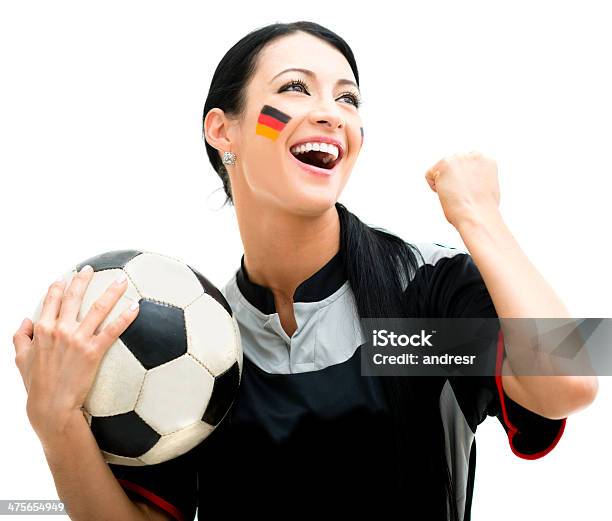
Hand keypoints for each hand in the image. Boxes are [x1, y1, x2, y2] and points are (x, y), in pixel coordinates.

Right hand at [12, 266, 139, 442]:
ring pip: (98, 308)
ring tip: (122, 280)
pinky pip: (113, 329)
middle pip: (74, 296)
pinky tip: (136, 307)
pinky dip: (126, 317)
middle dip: (83, 279)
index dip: (59, 286)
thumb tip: (26, 320)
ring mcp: (78, 339)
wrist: (51, 406)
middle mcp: (60, 329)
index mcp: (43, 329)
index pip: (52, 300)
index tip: (65, 277)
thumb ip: (20, 337)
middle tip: (91, 268)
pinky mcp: (93, 351)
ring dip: (111, 291)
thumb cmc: (36, 384)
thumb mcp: (20, 359)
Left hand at [424, 151, 499, 227]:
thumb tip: (469, 182)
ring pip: (441, 169)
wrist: (476, 216)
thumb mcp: (488, 190)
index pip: (467, 165)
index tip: (467, 192)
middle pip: (453, 165)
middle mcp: (474, 156)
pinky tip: (445, 194)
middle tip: (460, 195)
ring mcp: (459, 158)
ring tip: (454, 195)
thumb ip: (479, 180)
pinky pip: (429, 174)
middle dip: (453, 179)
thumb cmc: (482, 211)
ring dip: (444, 183)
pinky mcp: (444, 164)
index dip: (464, 180)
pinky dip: (433, 186)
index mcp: (487, 161)